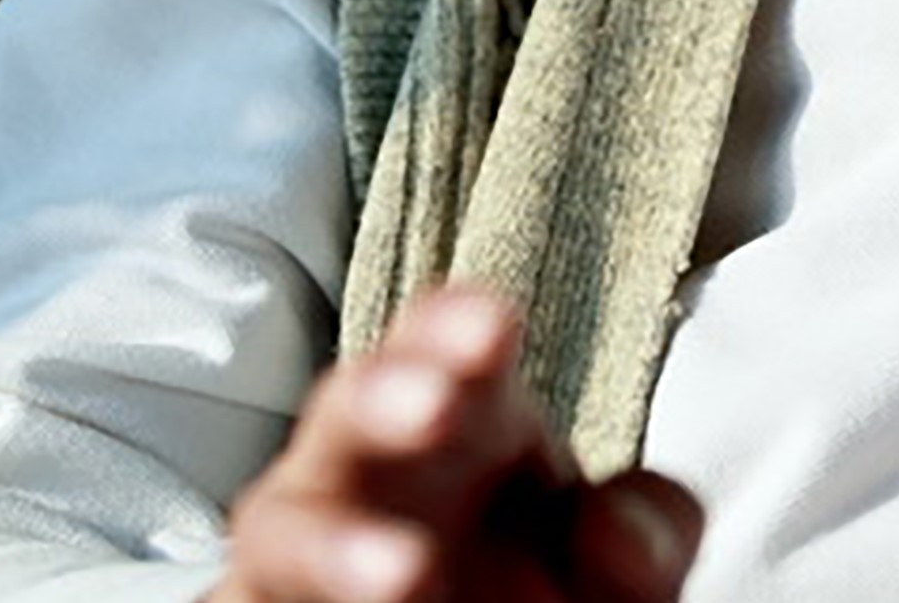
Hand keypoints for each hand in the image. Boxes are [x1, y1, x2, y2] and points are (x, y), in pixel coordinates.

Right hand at [212, 283, 701, 602]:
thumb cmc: (542, 580)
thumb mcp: (618, 557)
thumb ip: (646, 531)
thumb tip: (614, 531)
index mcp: (467, 417)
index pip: (445, 336)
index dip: (455, 322)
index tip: (496, 326)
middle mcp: (371, 468)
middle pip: (349, 401)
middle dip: (384, 392)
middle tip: (434, 406)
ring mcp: (309, 545)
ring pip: (281, 520)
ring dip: (331, 541)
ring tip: (403, 574)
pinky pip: (252, 601)